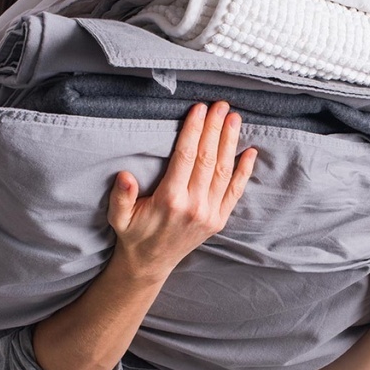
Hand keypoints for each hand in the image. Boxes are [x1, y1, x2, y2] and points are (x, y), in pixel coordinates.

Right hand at [107, 101, 256, 280]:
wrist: (151, 264)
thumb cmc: (134, 235)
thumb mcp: (118, 217)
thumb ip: (121, 196)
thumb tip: (124, 176)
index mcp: (170, 200)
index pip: (186, 156)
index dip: (194, 130)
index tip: (199, 109)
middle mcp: (194, 206)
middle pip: (208, 159)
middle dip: (215, 128)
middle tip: (221, 105)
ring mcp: (210, 214)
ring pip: (224, 171)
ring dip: (230, 142)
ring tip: (234, 118)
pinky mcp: (219, 219)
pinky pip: (235, 191)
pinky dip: (244, 171)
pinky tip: (250, 151)